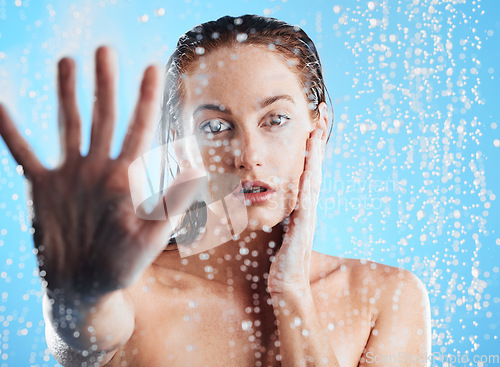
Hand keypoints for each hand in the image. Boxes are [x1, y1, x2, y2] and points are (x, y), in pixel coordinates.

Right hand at [0, 47, 202, 302]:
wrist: (82, 287)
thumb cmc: (122, 265)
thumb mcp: (152, 234)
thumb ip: (173, 201)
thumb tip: (197, 167)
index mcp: (125, 177)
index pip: (140, 129)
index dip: (147, 98)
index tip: (154, 67)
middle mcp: (98, 168)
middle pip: (104, 117)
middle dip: (106, 84)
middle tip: (105, 50)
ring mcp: (70, 174)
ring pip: (68, 124)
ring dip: (67, 93)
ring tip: (67, 60)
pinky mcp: (42, 186)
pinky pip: (22, 151)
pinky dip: (10, 130)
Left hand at [267, 128, 325, 294]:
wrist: (288, 284)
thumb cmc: (281, 258)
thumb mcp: (280, 228)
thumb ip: (280, 212)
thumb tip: (270, 198)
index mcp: (303, 206)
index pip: (308, 172)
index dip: (312, 150)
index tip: (313, 126)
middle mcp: (309, 208)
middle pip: (315, 170)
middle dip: (318, 144)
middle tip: (322, 118)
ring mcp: (308, 218)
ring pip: (313, 181)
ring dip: (315, 158)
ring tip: (317, 134)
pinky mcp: (302, 230)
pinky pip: (306, 203)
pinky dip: (308, 186)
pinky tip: (308, 172)